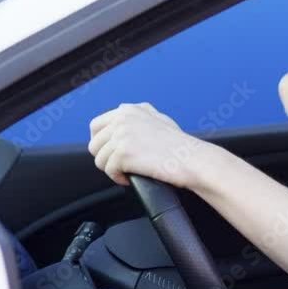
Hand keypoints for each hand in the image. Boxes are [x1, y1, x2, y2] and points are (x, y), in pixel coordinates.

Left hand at [88, 102, 209, 188]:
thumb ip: (136, 119)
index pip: (96, 125)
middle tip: (122, 166)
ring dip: (112, 170)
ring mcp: (122, 134)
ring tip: (128, 172)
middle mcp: (123, 118)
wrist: (192, 159)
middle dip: (105, 158)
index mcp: (129, 110)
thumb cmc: (180, 146)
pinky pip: (109, 171)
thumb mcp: (157, 119)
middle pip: (94, 144)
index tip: (110, 154)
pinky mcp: (124, 152)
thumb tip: (117, 128)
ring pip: (99, 159)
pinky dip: (118, 178)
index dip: (100, 143)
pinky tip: (130, 178)